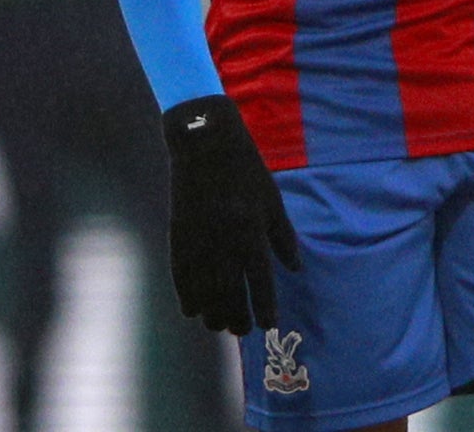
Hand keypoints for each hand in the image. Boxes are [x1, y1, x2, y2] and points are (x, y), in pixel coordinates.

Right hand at [161, 94, 299, 334]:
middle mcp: (225, 243)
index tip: (268, 324)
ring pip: (204, 291)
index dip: (264, 308)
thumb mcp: (272, 200)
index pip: (260, 283)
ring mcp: (198, 240)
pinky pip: (181, 276)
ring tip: (220, 325)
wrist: (204, 142)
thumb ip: (283, 237)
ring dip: (212, 314)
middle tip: (243, 330)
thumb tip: (295, 269)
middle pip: (230, 295)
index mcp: (252, 232)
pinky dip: (186, 296)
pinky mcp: (178, 235)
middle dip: (238, 318)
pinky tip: (193, 311)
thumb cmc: (245, 169)